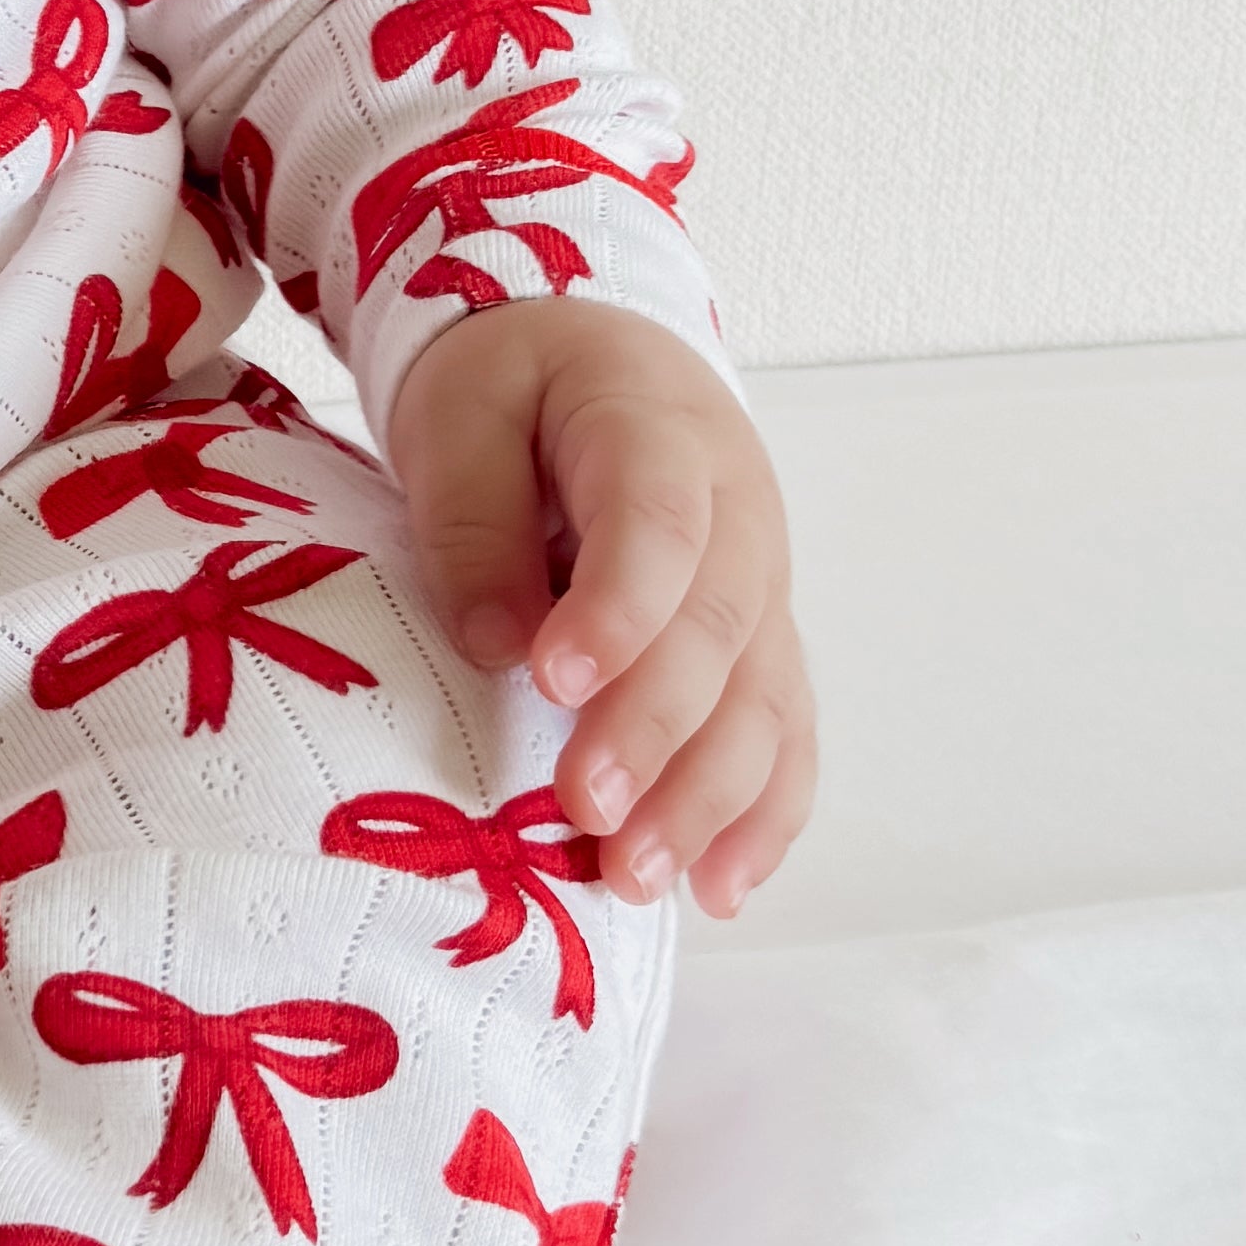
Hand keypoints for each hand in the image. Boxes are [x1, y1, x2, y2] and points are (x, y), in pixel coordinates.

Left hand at [382, 298, 816, 917]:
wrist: (589, 356)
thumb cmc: (516, 383)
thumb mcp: (461, 414)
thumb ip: (474, 520)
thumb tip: (498, 645)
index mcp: (659, 432)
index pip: (657, 524)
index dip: (618, 608)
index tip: (553, 683)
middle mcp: (738, 513)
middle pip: (720, 630)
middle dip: (657, 733)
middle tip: (585, 814)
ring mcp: (761, 583)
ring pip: (764, 697)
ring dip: (710, 799)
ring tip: (635, 879)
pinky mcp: (758, 643)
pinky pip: (784, 732)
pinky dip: (763, 816)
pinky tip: (719, 889)